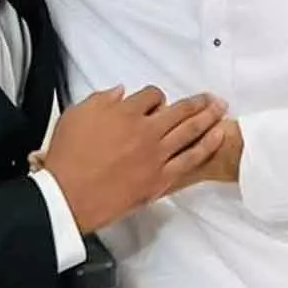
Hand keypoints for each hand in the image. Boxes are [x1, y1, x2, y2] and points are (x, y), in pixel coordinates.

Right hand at [42, 85, 228, 233]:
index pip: (150, 95)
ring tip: (220, 109)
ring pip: (190, 130)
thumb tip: (118, 93)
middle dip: (197, 102)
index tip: (156, 100)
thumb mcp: (75, 116)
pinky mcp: (161, 178)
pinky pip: (191, 158)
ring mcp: (156, 155)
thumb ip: (99, 100)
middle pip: (179, 110)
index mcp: (124, 112)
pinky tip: (217, 135)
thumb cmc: (67, 157)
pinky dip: (207, 145)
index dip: (155, 95)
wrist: (69, 194)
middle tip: (210, 98)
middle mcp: (145, 130)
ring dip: (209, 117)